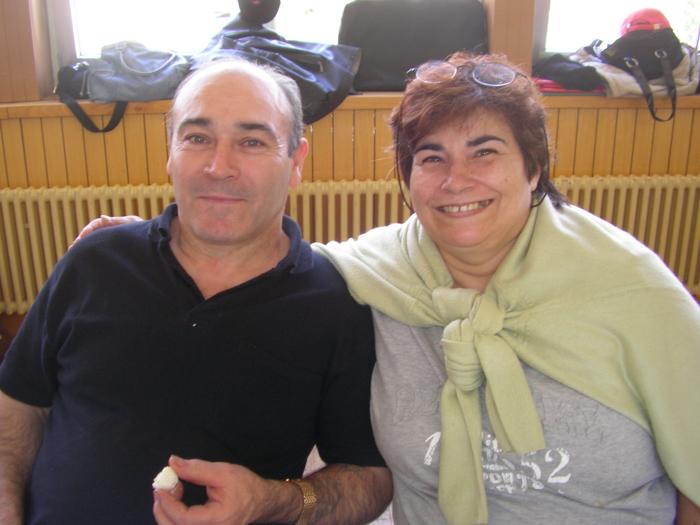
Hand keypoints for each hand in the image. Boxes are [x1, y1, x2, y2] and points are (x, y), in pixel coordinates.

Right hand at [69, 214, 143, 247]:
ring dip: (83, 246)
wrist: (149, 237)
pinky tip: (84, 258)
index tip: (81, 238)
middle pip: (91, 233)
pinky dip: (91, 252)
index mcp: (111, 223)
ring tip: (73, 254)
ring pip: (92, 241)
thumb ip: (117, 221)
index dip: (87, 230)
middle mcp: (108, 229)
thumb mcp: (130, 223)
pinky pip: (98, 248)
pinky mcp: (110, 246)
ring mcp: (108, 237)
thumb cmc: (140, 228)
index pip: (95, 224)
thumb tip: (102, 217)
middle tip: (72, 248)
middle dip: (81, 239)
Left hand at [152, 456, 297, 524]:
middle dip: (162, 508)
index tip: (160, 486)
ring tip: (171, 491)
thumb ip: (196, 469)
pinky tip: (176, 500)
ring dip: (166, 512)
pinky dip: (173, 516)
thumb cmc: (246, 487)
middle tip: (162, 487)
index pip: (184, 518)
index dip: (168, 503)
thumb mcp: (223, 472)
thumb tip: (172, 463)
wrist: (261, 502)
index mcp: (218, 520)